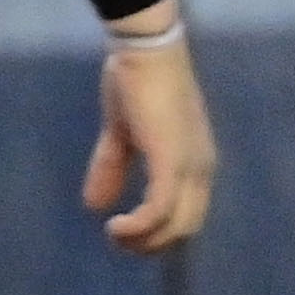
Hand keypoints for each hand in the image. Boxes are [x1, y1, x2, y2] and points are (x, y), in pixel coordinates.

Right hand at [85, 32, 216, 253]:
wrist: (144, 50)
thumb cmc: (135, 82)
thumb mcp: (121, 133)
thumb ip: (112, 168)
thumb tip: (94, 206)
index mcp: (195, 162)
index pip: (188, 215)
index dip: (159, 233)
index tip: (125, 233)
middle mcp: (200, 168)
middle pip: (186, 228)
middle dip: (151, 244)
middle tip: (117, 240)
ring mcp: (190, 165)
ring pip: (175, 226)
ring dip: (143, 241)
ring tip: (114, 235)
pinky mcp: (171, 161)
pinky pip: (159, 211)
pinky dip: (138, 228)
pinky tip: (114, 227)